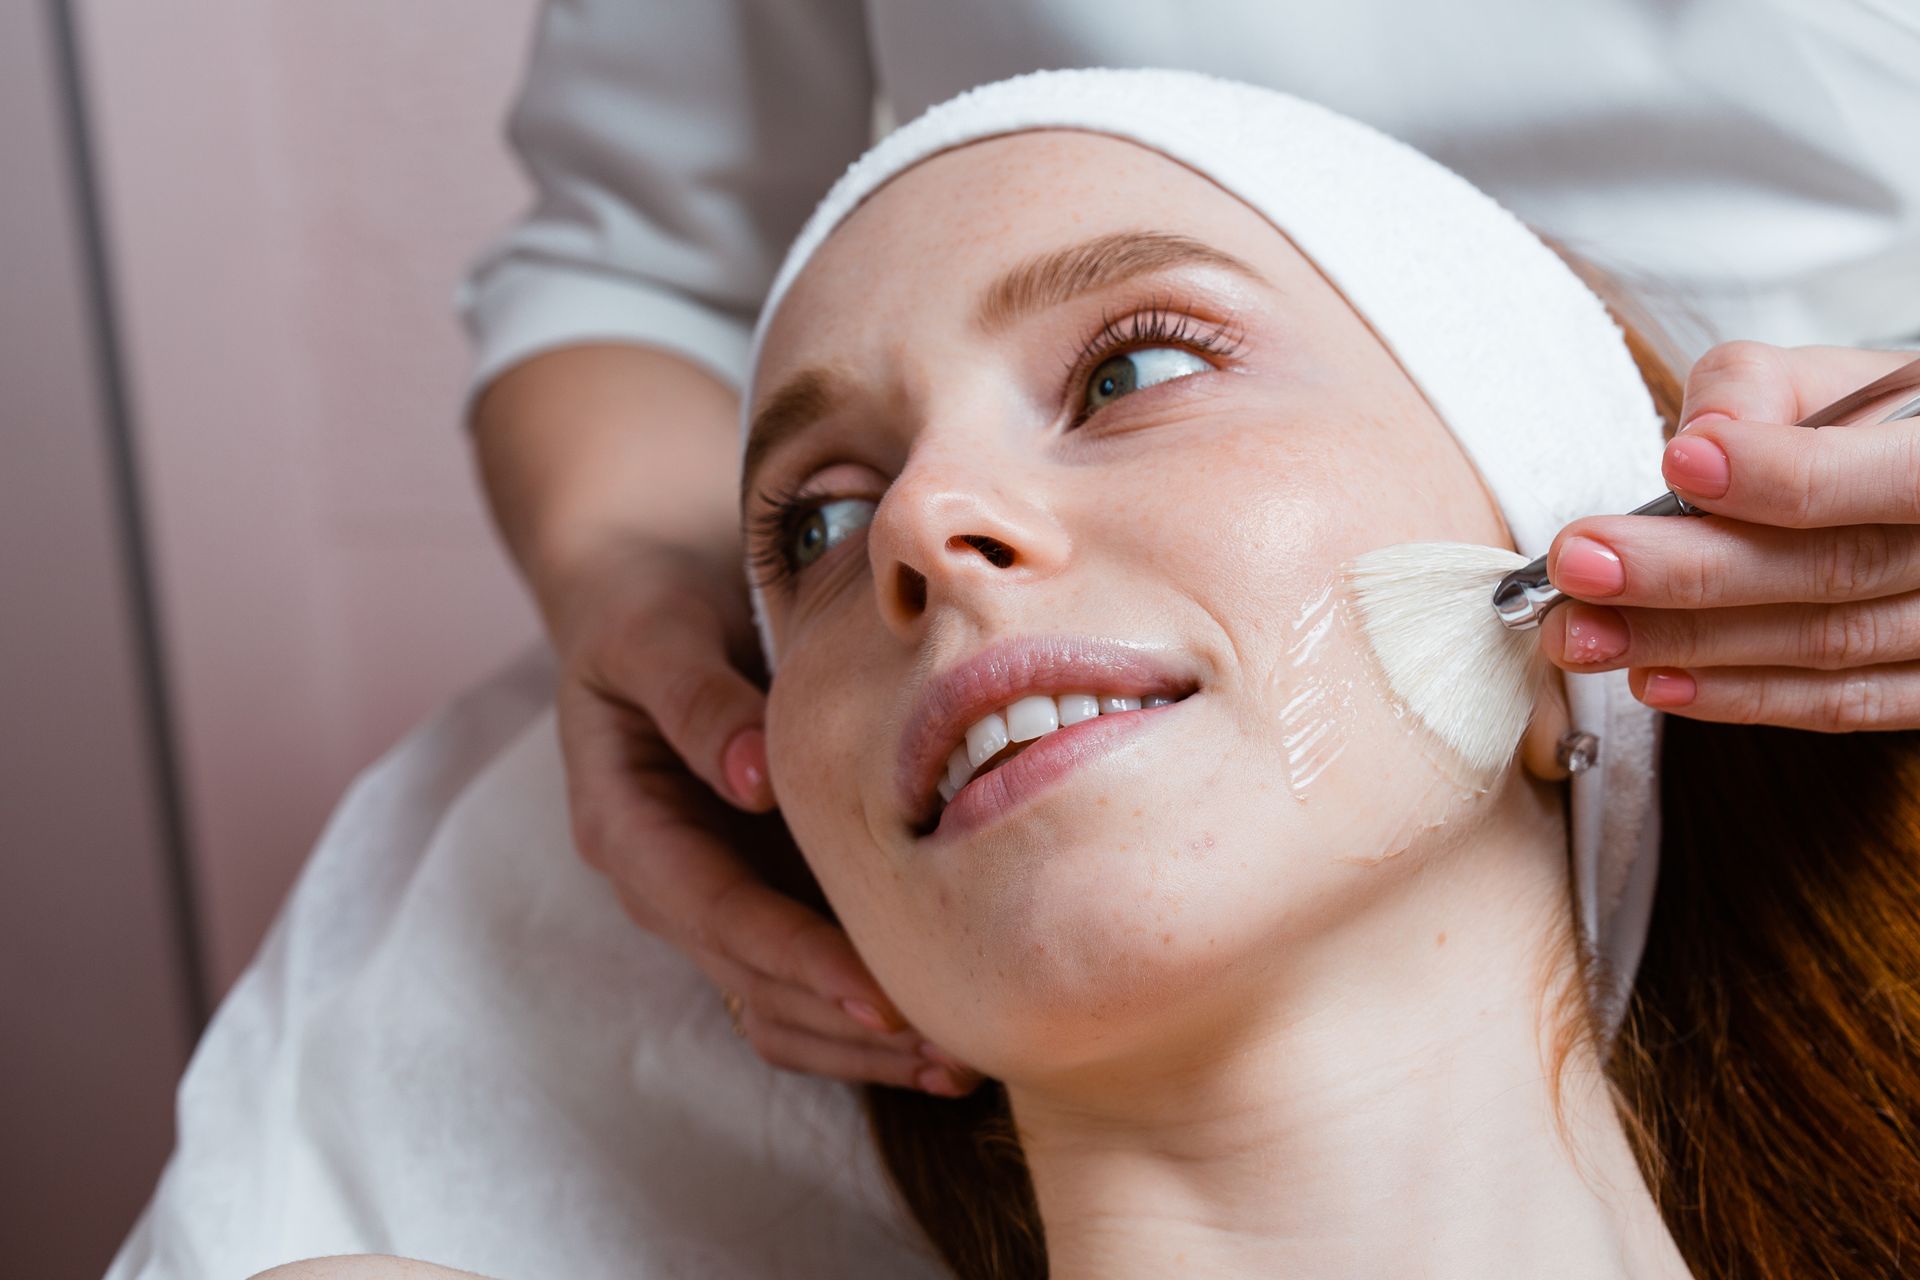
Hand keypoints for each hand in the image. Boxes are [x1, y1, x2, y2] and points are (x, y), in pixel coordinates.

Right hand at [547, 537, 981, 1096]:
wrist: (639, 592)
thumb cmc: (643, 605)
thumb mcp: (651, 632)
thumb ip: (696, 698)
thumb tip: (755, 780)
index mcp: (628, 827)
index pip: (718, 916)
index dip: (798, 962)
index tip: (880, 998)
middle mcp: (666, 880)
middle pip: (754, 984)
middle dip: (848, 1025)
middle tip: (953, 1048)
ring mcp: (711, 893)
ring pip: (775, 1005)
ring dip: (859, 1045)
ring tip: (959, 1064)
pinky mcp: (757, 889)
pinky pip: (799, 979)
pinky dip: (860, 1013)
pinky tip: (936, 1025)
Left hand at [1541, 341, 1919, 729]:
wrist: (1918, 493)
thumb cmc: (1868, 431)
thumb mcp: (1830, 381)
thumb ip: (1760, 388)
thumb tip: (1700, 436)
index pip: (1893, 476)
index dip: (1783, 475)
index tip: (1679, 465)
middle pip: (1834, 569)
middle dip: (1689, 573)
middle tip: (1580, 567)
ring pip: (1823, 645)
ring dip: (1686, 643)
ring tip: (1583, 632)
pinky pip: (1837, 704)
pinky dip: (1739, 695)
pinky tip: (1654, 679)